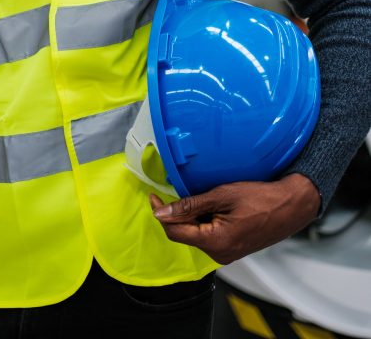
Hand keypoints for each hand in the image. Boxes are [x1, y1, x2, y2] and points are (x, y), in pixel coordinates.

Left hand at [149, 173, 320, 263]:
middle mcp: (220, 254)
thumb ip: (189, 205)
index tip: (154, 196)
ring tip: (200, 195)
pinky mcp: (232, 249)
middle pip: (184, 234)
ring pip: (196, 234)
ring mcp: (227, 253)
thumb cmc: (261, 198)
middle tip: (176, 190)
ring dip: (191, 216)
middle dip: (177, 214)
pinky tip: (211, 205)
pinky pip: (209, 235)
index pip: (175, 232)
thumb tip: (162, 211)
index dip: (161, 214)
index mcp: (215, 242)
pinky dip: (204, 220)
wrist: (291, 206)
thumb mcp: (221, 195)